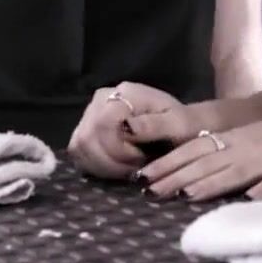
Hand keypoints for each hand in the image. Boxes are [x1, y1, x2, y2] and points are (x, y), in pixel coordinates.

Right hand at [67, 82, 183, 179]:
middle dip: (110, 162)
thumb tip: (126, 127)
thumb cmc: (183, 126)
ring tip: (127, 169)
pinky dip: (94, 166)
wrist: (181, 126)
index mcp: (125, 93)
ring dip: (102, 166)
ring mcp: (90, 113)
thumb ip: (154, 125)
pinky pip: (78, 152)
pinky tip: (115, 169)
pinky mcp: (86, 129)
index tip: (141, 160)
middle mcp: (101, 99)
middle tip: (135, 170)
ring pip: (79, 146)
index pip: (103, 124)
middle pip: (87, 137)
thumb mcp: (178, 125)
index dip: (118, 150)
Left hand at [137, 115, 261, 201]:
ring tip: (178, 195)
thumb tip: (216, 178)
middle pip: (208, 158)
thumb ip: (244, 160)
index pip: (200, 147)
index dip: (171, 161)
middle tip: (147, 188)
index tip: (145, 174)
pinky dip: (253, 188)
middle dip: (176, 174)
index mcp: (247, 136)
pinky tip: (240, 199)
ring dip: (204, 182)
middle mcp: (254, 144)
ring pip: (232, 169)